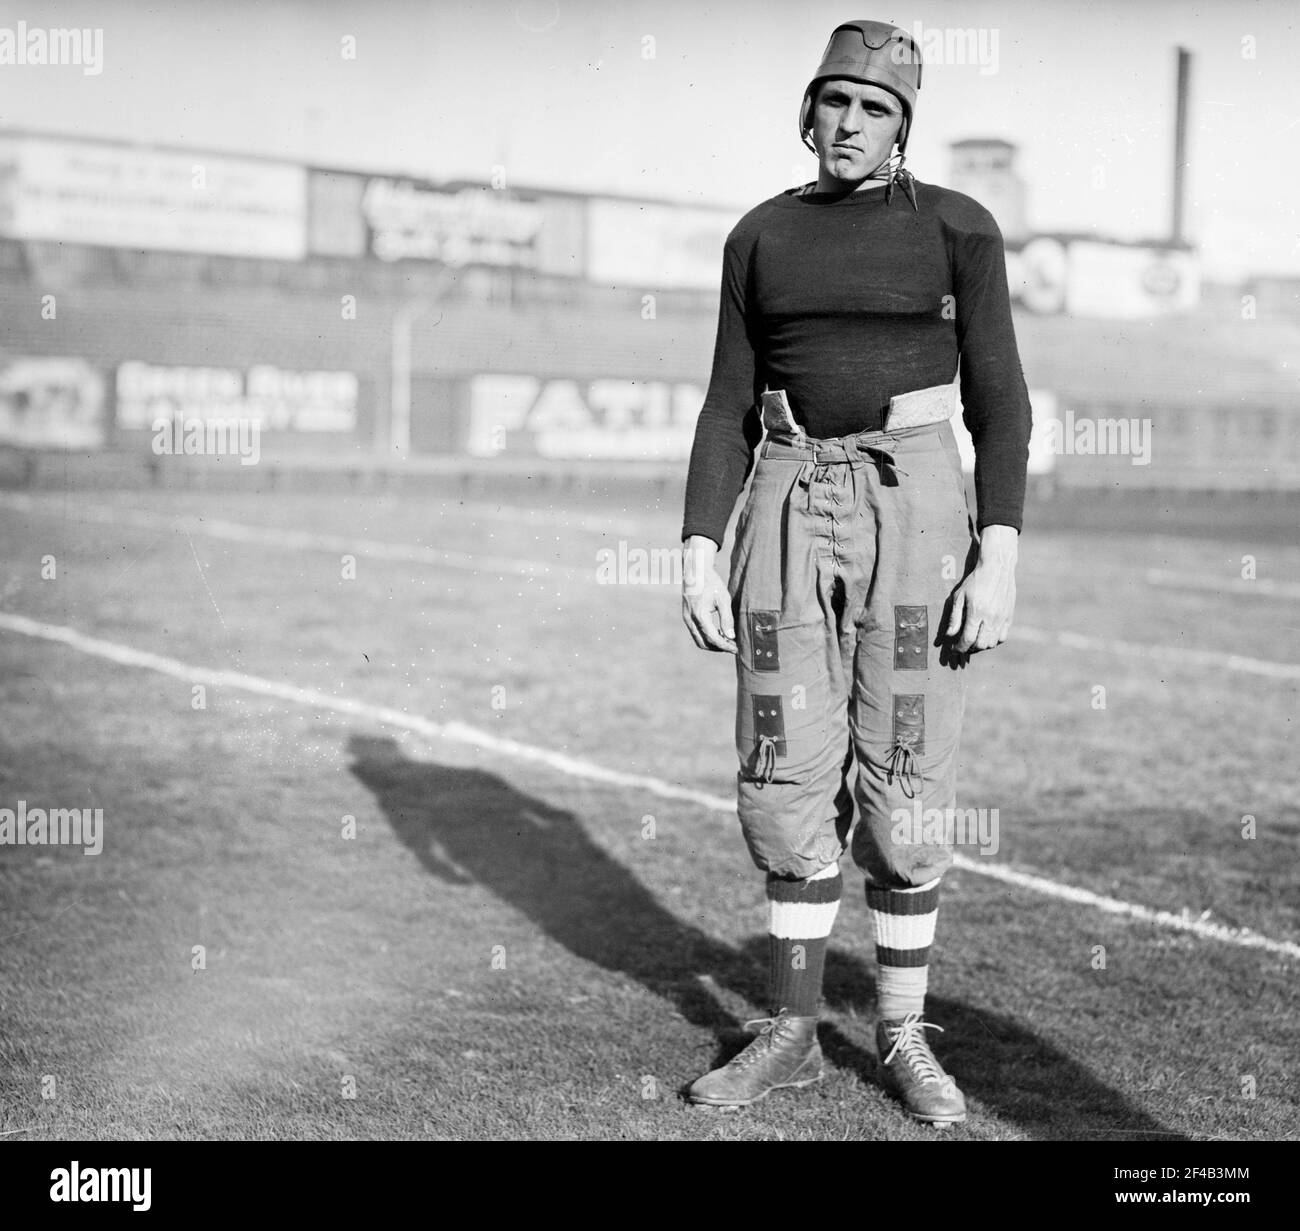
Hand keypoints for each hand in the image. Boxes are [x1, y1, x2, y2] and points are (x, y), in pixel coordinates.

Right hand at [681, 536, 737, 653]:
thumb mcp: (723, 599)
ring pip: (699, 640)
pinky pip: (696, 633)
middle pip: (704, 644)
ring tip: (727, 640)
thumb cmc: (711, 583)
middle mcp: (690, 619)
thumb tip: (731, 636)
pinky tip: (719, 632)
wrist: (696, 571)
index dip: (726, 646)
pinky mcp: (686, 616)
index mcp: (700, 615)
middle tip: (733, 646)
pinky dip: (707, 637)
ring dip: (713, 644)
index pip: (713, 638)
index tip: (736, 649)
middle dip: (719, 648)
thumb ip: (727, 619)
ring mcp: (686, 618)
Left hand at [947, 524, 1017, 652]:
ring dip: (981, 646)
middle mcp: (991, 617)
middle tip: (963, 645)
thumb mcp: (959, 596)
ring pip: (992, 643)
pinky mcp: (1009, 616)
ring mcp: (1002, 618)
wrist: (997, 568)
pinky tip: (985, 636)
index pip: (968, 639)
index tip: (954, 649)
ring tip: (973, 641)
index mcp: (977, 612)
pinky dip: (993, 641)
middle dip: (969, 649)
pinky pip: (1002, 637)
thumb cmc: (975, 581)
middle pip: (981, 645)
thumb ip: (955, 617)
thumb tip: (949, 635)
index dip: (959, 648)